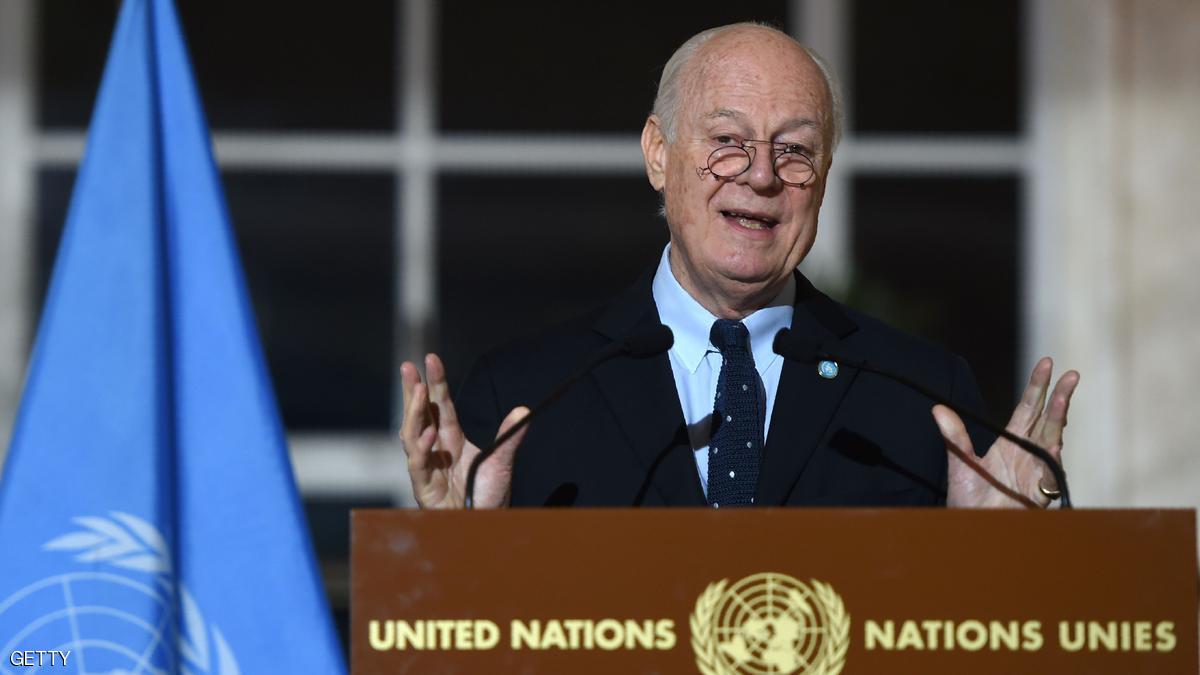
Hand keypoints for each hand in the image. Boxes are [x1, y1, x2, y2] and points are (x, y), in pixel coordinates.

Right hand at [399, 354, 529, 508]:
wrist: (484, 526)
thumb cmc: (488, 495)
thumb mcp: (502, 460)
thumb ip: (510, 435)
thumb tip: (525, 409)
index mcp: (451, 438)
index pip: (440, 405)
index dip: (436, 382)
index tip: (431, 358)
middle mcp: (435, 449)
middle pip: (419, 414)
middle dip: (412, 390)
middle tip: (409, 366)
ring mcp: (427, 467)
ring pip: (412, 435)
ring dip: (414, 413)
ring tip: (419, 391)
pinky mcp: (423, 487)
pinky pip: (418, 464)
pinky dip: (422, 448)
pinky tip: (430, 433)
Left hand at [934, 358, 1079, 507]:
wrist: (971, 526)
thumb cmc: (968, 498)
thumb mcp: (959, 462)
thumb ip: (954, 436)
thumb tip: (937, 408)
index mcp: (1011, 442)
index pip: (1027, 408)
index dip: (1037, 387)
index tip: (1046, 362)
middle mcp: (1028, 453)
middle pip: (1048, 419)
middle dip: (1059, 397)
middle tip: (1072, 374)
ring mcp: (1036, 471)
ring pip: (1053, 441)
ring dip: (1058, 420)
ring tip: (1062, 400)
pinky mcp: (1039, 494)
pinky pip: (1049, 478)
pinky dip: (1051, 466)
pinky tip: (1055, 450)